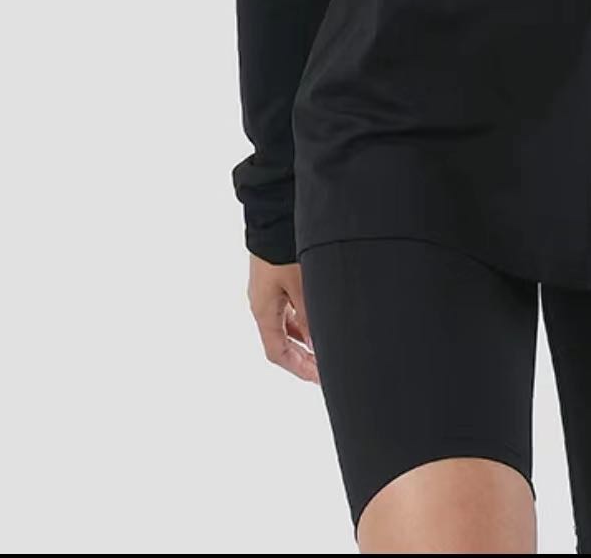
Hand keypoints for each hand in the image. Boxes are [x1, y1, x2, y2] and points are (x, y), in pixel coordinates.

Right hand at [246, 254, 318, 382]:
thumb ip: (309, 315)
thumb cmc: (282, 248)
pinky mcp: (275, 277)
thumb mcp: (301, 284)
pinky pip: (288, 307)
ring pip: (286, 324)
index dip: (298, 368)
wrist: (271, 213)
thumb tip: (318, 343)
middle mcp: (262, 303)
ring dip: (305, 337)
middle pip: (281, 341)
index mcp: (263, 310)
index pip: (277, 352)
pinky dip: (303, 318)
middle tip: (326, 367)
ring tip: (328, 344)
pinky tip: (320, 317)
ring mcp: (267, 290)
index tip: (318, 378)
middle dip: (303, 356)